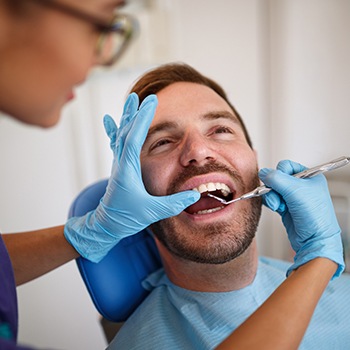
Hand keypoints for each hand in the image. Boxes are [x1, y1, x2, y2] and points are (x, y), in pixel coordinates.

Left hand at [64, 93, 199, 261]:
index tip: (150, 102)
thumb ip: (174, 203)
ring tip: (131, 101)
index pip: (134, 138)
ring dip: (128, 117)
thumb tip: (195, 194)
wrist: (106, 225)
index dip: (142, 119)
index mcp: (127, 170)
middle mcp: (121, 163)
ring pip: (121, 135)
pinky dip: (115, 130)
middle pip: (126, 131)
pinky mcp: (119, 167)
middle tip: (144, 97)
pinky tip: (109, 121)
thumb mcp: (152, 212)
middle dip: (136, 113)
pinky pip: (117, 143)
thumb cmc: (126, 218)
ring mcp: (119, 164)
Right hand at [259, 160, 343, 278]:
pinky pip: (272, 199)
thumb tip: (263, 172)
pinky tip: (277, 209)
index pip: (287, 166)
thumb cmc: (315, 216)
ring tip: (278, 206)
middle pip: (277, 178)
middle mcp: (301, 186)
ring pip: (272, 189)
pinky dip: (271, 203)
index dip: (280, 173)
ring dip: (272, 197)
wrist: (315, 240)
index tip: (280, 183)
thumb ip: (276, 179)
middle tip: (278, 196)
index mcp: (310, 177)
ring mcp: (293, 197)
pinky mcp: (286, 207)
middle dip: (274, 188)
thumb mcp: (295, 191)